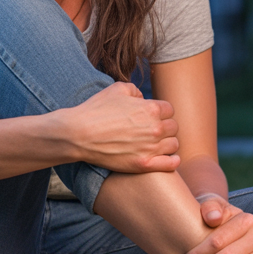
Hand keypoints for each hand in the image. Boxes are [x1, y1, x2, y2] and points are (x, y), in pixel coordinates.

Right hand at [64, 83, 179, 172]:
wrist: (78, 135)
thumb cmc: (95, 110)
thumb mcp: (116, 89)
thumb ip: (135, 90)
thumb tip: (142, 97)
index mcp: (151, 108)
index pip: (169, 110)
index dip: (160, 112)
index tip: (150, 117)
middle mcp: (155, 128)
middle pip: (173, 127)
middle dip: (164, 127)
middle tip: (151, 131)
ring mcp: (151, 147)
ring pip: (174, 144)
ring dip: (166, 143)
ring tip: (155, 144)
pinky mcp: (145, 164)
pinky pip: (172, 163)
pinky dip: (172, 160)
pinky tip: (165, 158)